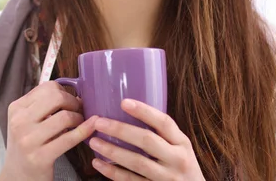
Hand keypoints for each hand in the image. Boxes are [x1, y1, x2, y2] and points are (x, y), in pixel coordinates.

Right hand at [0, 81, 98, 180]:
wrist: (17, 176)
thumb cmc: (27, 145)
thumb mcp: (27, 121)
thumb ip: (45, 107)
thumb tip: (78, 98)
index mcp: (16, 108)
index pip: (47, 87)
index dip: (64, 92)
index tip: (70, 102)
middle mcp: (20, 121)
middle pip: (57, 97)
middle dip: (73, 103)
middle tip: (78, 112)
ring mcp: (28, 139)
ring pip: (65, 117)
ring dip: (79, 119)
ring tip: (79, 124)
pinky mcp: (40, 157)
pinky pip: (69, 139)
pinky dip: (85, 131)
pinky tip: (91, 128)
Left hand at [88, 99, 204, 180]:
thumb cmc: (180, 164)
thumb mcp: (179, 146)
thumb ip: (161, 133)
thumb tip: (126, 109)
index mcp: (182, 143)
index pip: (164, 122)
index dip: (144, 111)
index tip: (123, 102)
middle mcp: (177, 159)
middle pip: (147, 141)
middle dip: (120, 130)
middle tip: (99, 122)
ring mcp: (167, 177)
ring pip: (137, 162)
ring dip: (113, 151)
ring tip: (93, 141)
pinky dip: (112, 172)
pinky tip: (98, 163)